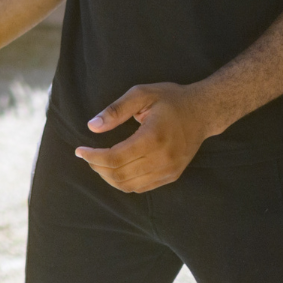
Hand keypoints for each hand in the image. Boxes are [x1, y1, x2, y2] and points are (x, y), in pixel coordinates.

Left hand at [74, 82, 217, 191]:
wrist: (203, 112)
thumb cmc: (170, 99)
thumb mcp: (141, 94)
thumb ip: (115, 110)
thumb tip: (92, 127)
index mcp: (153, 137)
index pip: (115, 158)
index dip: (93, 157)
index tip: (79, 150)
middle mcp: (162, 159)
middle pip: (119, 175)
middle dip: (97, 167)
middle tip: (87, 155)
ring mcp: (169, 171)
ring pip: (129, 186)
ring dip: (108, 177)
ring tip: (98, 162)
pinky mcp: (171, 176)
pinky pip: (141, 187)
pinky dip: (123, 182)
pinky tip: (115, 168)